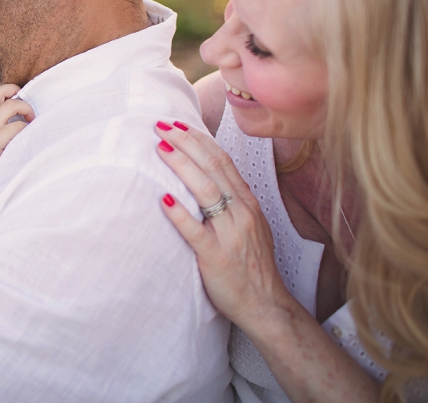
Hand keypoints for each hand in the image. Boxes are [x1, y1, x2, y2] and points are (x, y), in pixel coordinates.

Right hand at [0, 84, 33, 219]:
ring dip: (26, 108)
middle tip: (25, 103)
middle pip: (0, 91)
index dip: (7, 91)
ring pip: (12, 105)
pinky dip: (26, 128)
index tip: (16, 98)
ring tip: (31, 119)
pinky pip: (18, 126)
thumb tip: (10, 130)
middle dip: (15, 90)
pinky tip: (28, 135)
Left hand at [153, 121, 295, 331]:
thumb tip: (205, 174)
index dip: (199, 140)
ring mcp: (229, 234)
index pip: (222, 161)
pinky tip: (162, 199)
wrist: (266, 304)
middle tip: (161, 126)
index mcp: (247, 203)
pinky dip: (179, 213)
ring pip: (205, 191)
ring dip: (181, 166)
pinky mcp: (216, 256)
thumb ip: (231, 200)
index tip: (178, 124)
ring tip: (161, 148)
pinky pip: (195, 230)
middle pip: (212, 168)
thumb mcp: (249, 224)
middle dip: (186, 143)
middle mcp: (241, 213)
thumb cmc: (251, 264)